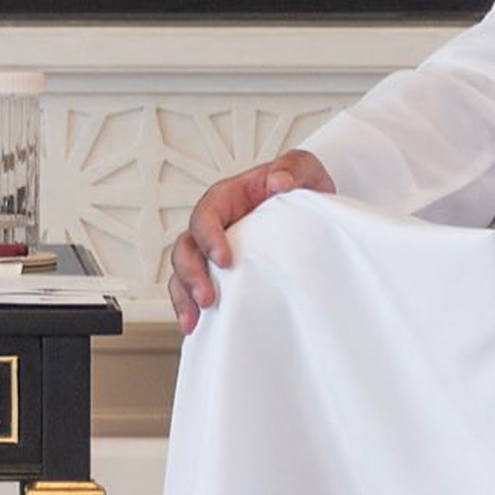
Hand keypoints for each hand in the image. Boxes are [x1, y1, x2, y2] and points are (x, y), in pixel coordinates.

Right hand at [164, 152, 334, 330]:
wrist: (312, 211)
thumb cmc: (300, 187)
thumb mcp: (304, 170)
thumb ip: (293, 169)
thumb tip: (279, 181)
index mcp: (228, 198)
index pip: (207, 214)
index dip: (209, 237)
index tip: (224, 259)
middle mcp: (215, 225)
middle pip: (186, 246)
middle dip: (191, 274)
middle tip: (207, 297)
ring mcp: (213, 250)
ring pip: (182, 270)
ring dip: (184, 295)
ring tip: (194, 319)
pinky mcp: (219, 273)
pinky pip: (192, 288)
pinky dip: (189, 307)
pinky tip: (194, 325)